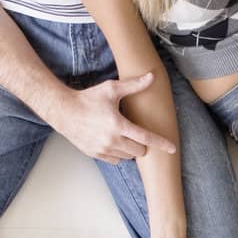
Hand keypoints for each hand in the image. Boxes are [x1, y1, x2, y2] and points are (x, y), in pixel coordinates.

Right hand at [59, 71, 178, 162]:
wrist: (64, 112)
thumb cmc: (88, 98)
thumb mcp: (111, 89)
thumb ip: (133, 85)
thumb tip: (151, 76)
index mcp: (118, 124)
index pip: (145, 137)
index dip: (161, 143)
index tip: (173, 148)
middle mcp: (112, 140)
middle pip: (139, 150)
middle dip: (141, 143)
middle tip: (133, 131)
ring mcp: (103, 149)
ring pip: (128, 157)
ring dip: (130, 149)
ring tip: (121, 135)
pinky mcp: (96, 155)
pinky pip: (115, 160)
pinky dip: (118, 154)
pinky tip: (113, 142)